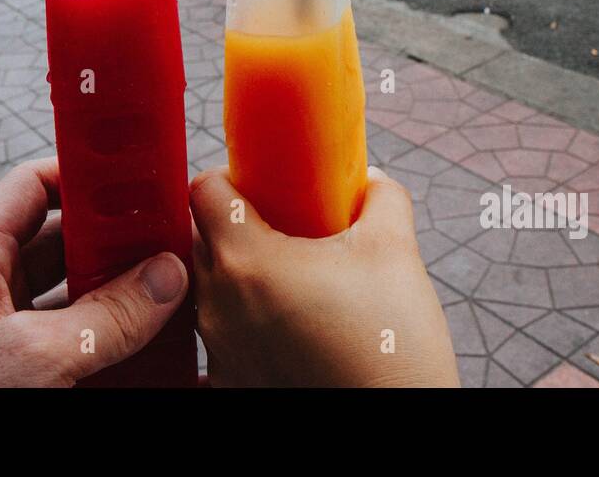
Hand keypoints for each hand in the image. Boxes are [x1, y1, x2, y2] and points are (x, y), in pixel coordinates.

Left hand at [0, 157, 189, 386]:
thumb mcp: (30, 358)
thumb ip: (103, 316)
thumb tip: (163, 277)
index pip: (27, 190)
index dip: (81, 174)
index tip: (135, 173)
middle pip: (64, 248)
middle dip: (119, 243)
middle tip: (169, 238)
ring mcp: (6, 345)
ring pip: (78, 303)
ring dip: (127, 299)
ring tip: (175, 292)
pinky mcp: (26, 384)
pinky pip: (81, 354)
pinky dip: (120, 350)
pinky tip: (159, 356)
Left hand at [190, 166, 458, 387]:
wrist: (395, 421)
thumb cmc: (392, 344)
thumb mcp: (396, 252)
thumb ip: (379, 199)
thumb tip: (369, 180)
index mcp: (247, 261)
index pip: (204, 190)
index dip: (231, 177)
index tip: (263, 184)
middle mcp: (217, 304)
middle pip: (202, 237)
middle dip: (237, 223)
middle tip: (284, 225)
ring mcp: (219, 348)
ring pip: (210, 287)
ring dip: (240, 274)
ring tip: (293, 279)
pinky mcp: (230, 381)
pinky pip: (223, 333)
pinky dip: (246, 320)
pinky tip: (290, 324)